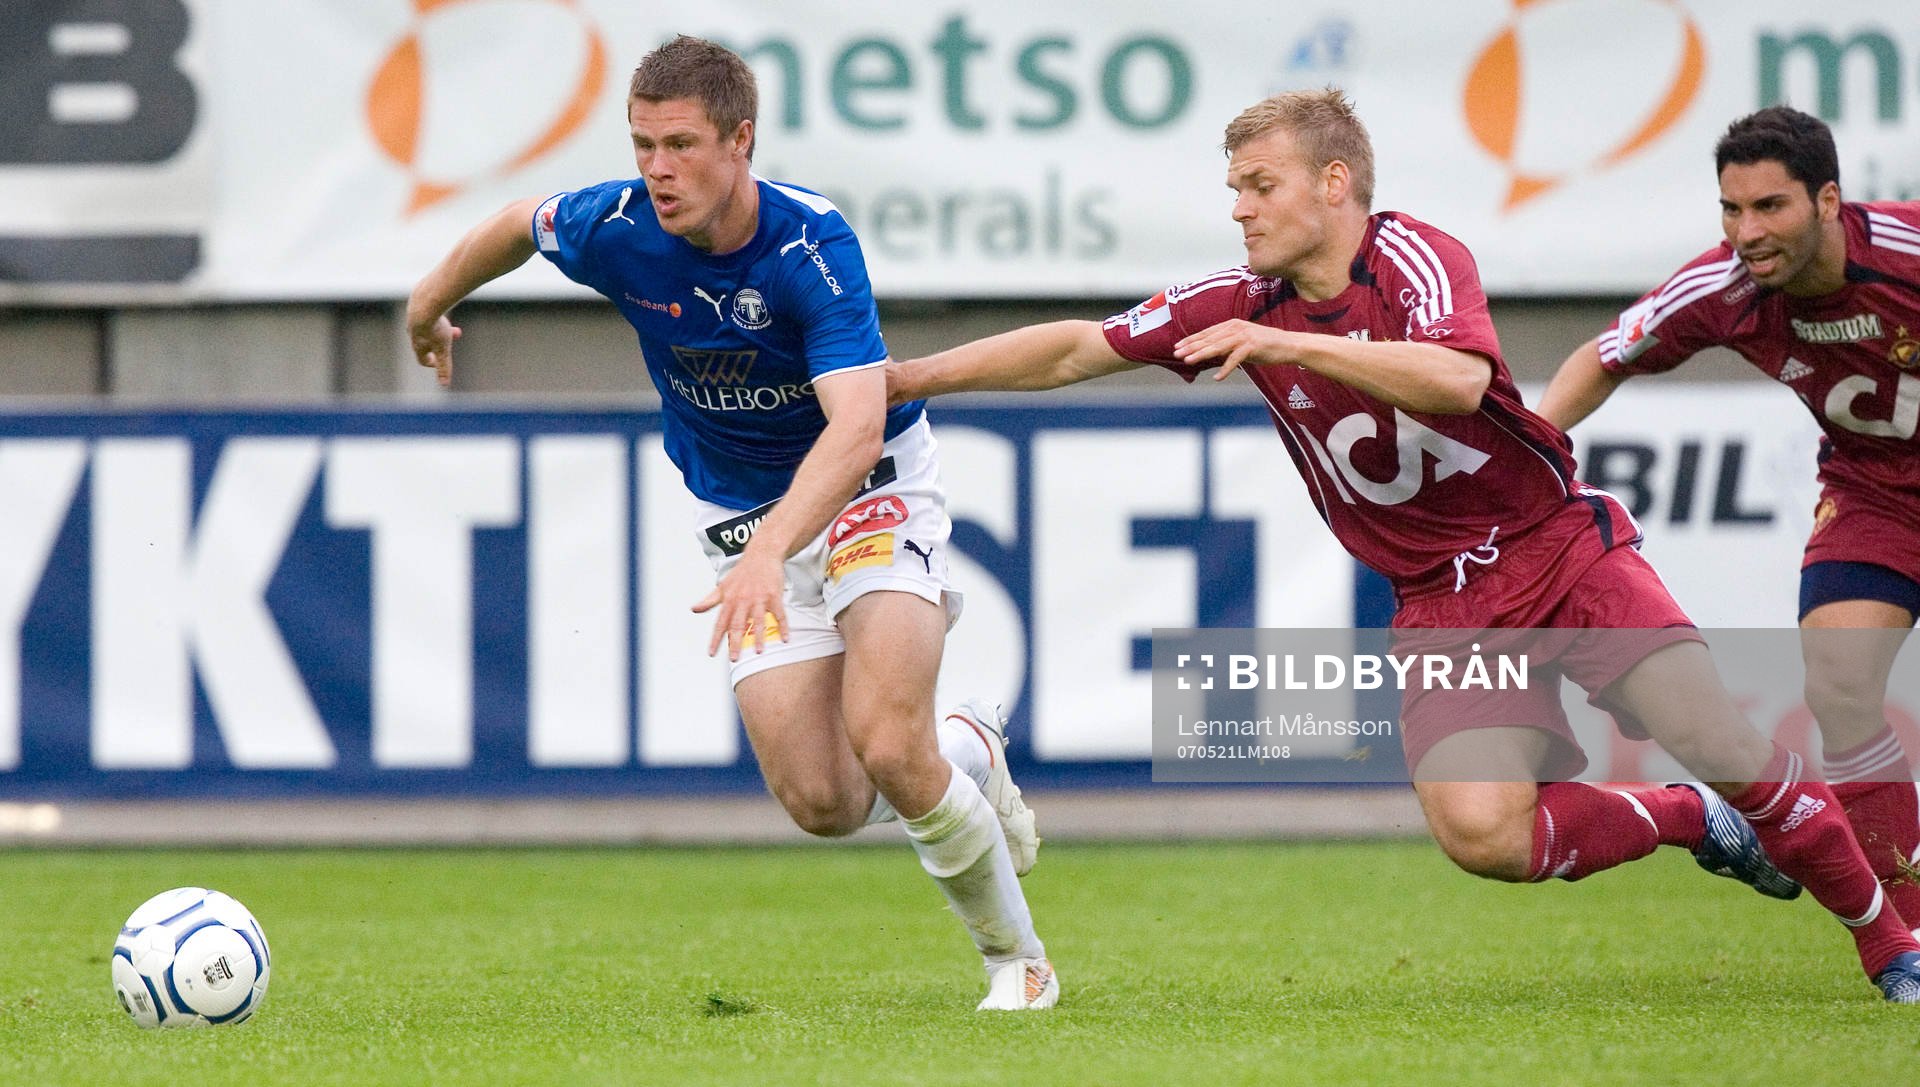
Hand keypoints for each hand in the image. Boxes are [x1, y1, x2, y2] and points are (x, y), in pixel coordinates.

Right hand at [408, 312, 461, 387]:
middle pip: (426, 342)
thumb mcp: (443, 350)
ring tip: (451, 326)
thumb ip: (443, 367)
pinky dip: (435, 316)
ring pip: (426, 327)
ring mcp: (412, 319)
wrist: (426, 303)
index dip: (431, 363)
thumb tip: (444, 385)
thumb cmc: (434, 329)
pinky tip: (443, 310)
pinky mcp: (416, 306)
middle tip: (454, 337)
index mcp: (417, 345)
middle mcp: (412, 332)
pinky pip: (426, 313)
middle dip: (440, 343)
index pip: (422, 359)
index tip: (440, 362)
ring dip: (440, 329)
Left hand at [691, 550, 789, 660]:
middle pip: (738, 625)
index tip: (712, 653)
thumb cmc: (743, 572)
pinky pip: (780, 614)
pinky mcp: (774, 596)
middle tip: (734, 658)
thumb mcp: (723, 586)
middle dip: (735, 642)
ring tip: (758, 651)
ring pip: (759, 621)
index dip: (715, 639)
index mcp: (729, 599)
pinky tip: (785, 638)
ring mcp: (759, 598)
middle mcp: (743, 600)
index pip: (720, 623)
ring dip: (759, 637)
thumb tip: (693, 609)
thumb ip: (709, 600)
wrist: (762, 554)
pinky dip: (783, 627)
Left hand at [1174, 319, 1294, 380]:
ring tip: (1188, 361)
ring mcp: (1244, 336)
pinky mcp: (1253, 346)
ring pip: (1218, 346)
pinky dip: (1226, 368)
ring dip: (1202, 354)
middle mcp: (1236, 327)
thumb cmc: (1264, 346)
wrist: (1288, 345)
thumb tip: (1209, 353)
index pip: (1207, 332)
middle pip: (1209, 338)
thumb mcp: (1242, 343)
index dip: (1191, 339)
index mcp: (1232, 324)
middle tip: (1176, 354)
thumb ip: (1226, 345)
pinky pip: (1236, 359)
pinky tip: (1217, 377)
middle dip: (1191, 347)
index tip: (1177, 346)